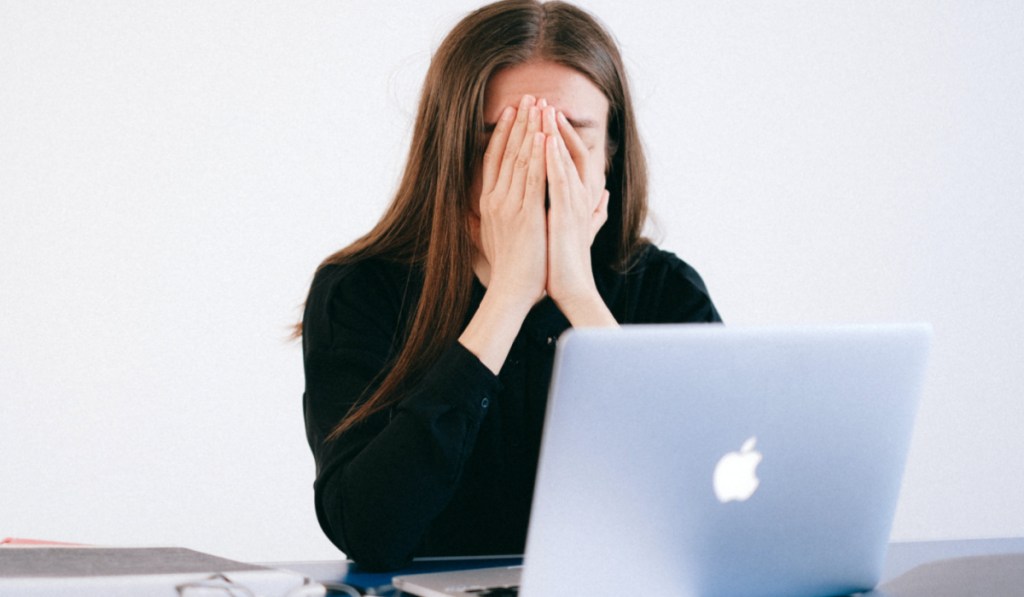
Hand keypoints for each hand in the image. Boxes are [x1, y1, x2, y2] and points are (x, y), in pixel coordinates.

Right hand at [471, 95, 547, 309]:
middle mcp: (495, 199)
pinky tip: (544, 135)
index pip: (494, 159)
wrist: (511, 291)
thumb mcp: (495, 237)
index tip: (513, 111)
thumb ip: (492, 218)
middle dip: (519, 122)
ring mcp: (509, 205)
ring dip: (530, 129)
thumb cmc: (509, 269)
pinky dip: (538, 155)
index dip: (504, 132)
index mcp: (489, 202)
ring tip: (539, 105)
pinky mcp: (526, 214)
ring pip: (520, 159)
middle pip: (506, 152)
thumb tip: (481, 210)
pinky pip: (533, 178)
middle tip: (529, 96)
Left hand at [542, 105, 610, 313]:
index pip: (571, 157)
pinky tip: (543, 140)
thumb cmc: (569, 262)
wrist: (571, 289)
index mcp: (579, 198)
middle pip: (568, 151)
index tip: (544, 115)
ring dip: (553, 133)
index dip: (559, 135)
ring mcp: (573, 204)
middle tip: (541, 100)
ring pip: (563, 160)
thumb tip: (605, 197)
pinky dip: (552, 159)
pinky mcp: (565, 214)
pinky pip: (558, 180)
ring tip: (543, 109)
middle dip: (554, 125)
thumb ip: (594, 212)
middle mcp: (580, 196)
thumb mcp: (580, 230)